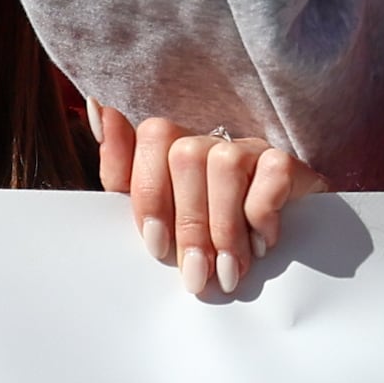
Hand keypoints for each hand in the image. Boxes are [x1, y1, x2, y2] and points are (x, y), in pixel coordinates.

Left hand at [95, 108, 322, 296]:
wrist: (283, 243)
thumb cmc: (208, 237)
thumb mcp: (163, 220)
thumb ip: (124, 177)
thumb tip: (97, 107)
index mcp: (171, 152)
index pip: (151, 138)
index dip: (149, 191)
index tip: (156, 245)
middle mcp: (207, 142)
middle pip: (184, 156)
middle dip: (188, 225)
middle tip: (197, 276)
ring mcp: (248, 148)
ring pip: (225, 163)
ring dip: (225, 227)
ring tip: (228, 271)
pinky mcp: (286, 163)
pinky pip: (271, 173)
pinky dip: (262, 214)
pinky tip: (261, 245)